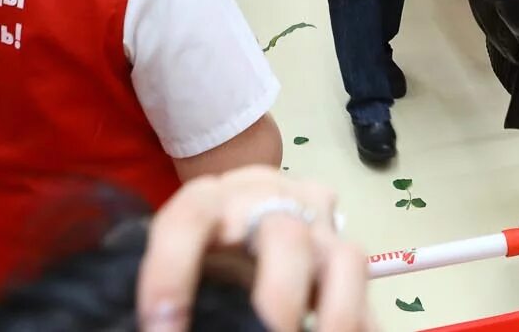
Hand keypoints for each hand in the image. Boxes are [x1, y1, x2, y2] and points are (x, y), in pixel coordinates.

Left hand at [136, 167, 366, 331]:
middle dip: (277, 301)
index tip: (162, 329)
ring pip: (343, 257)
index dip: (171, 273)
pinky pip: (366, 293)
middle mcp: (272, 202)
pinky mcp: (345, 253)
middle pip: (285, 235)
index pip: (190, 219)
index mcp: (213, 199)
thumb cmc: (204, 240)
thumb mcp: (181, 251)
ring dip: (335, 318)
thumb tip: (152, 323)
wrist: (249, 204)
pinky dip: (357, 326)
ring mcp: (318, 225)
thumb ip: (172, 289)